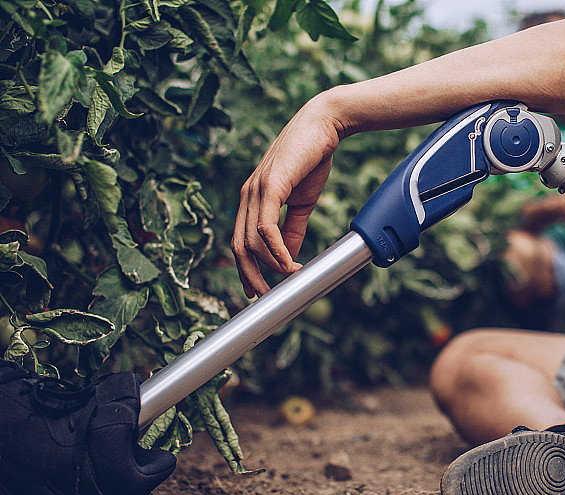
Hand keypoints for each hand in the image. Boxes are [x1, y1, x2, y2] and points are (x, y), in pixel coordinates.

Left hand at [232, 94, 345, 297]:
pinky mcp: (270, 185)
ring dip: (269, 266)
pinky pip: (265, 227)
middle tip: (265, 296)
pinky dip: (276, 250)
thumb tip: (287, 255)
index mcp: (252, 199)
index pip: (240, 241)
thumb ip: (292, 228)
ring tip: (289, 277)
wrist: (324, 125)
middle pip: (238, 247)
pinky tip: (289, 262)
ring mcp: (255, 190)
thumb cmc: (312, 159)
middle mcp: (247, 195)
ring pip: (250, 241)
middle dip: (250, 276)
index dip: (247, 269)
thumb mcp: (301, 202)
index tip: (260, 289)